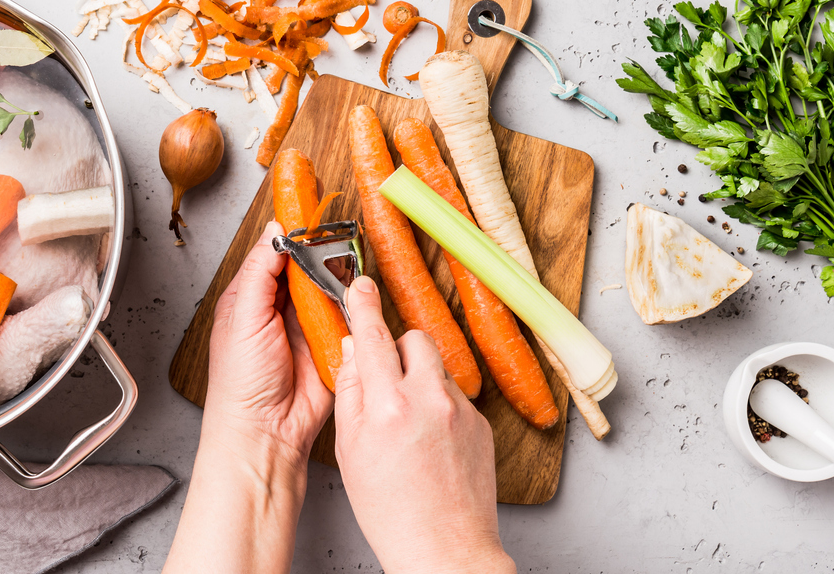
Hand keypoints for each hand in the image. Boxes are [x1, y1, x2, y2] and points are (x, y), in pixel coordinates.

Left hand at [164, 221, 333, 573]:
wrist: (266, 433)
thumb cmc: (240, 384)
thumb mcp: (243, 315)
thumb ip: (261, 270)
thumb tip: (276, 230)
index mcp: (251, 296)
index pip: (275, 250)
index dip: (292, 227)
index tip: (308, 197)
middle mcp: (280, 308)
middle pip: (308, 265)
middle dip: (322, 249)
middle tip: (339, 226)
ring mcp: (308, 326)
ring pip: (331, 287)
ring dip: (340, 277)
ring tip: (349, 258)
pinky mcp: (333, 345)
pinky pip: (350, 316)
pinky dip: (355, 305)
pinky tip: (358, 294)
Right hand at [333, 276, 514, 573]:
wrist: (444, 549)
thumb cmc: (391, 510)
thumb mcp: (350, 450)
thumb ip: (351, 393)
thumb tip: (354, 351)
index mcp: (388, 405)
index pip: (373, 335)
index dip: (364, 305)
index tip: (360, 285)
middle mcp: (429, 399)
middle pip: (414, 339)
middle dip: (398, 351)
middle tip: (385, 383)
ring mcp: (461, 410)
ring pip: (437, 366)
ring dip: (420, 379)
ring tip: (408, 422)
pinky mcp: (482, 423)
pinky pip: (456, 395)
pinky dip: (440, 406)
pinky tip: (431, 442)